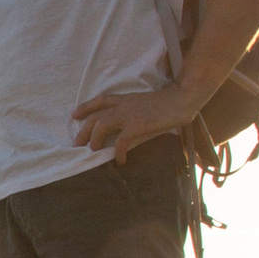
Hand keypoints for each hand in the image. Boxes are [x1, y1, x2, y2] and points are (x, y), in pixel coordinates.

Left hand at [71, 82, 201, 162]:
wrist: (183, 97)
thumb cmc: (169, 102)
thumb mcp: (147, 103)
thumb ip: (136, 110)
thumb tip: (130, 125)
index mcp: (126, 98)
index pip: (101, 100)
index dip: (86, 107)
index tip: (75, 115)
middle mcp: (124, 105)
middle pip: (96, 116)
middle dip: (83, 131)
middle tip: (76, 144)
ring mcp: (130, 114)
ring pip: (101, 125)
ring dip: (94, 140)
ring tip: (94, 152)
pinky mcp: (138, 125)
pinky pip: (121, 141)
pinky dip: (118, 152)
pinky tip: (120, 160)